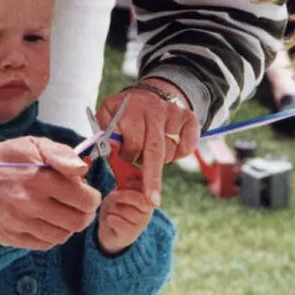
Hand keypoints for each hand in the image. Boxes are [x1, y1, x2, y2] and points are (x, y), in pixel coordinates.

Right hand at [0, 116, 99, 250]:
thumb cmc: (4, 158)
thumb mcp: (34, 145)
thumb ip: (62, 155)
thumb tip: (82, 170)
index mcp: (38, 179)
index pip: (85, 200)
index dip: (91, 197)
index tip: (86, 193)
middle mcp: (28, 204)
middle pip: (77, 222)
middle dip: (84, 214)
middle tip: (78, 205)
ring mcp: (17, 224)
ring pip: (61, 236)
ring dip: (67, 225)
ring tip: (59, 211)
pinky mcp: (8, 237)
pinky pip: (42, 244)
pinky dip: (49, 235)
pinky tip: (44, 221)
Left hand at [97, 79, 198, 202]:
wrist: (149, 94)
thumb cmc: (124, 113)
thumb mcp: (108, 116)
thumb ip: (105, 133)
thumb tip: (109, 148)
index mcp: (130, 107)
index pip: (132, 141)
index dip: (127, 155)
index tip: (123, 160)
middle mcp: (153, 108)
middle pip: (154, 150)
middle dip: (152, 179)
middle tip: (152, 201)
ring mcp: (173, 112)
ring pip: (168, 151)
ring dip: (159, 160)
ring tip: (149, 149)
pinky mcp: (189, 118)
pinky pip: (187, 146)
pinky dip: (180, 153)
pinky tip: (169, 146)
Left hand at [97, 185, 154, 253]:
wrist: (109, 230)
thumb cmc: (115, 206)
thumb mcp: (120, 190)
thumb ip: (126, 183)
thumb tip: (129, 173)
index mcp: (148, 197)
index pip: (148, 187)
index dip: (134, 184)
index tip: (124, 184)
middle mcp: (148, 211)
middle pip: (140, 200)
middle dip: (122, 195)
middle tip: (113, 197)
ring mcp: (141, 224)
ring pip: (124, 210)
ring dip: (112, 208)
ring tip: (112, 211)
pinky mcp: (131, 234)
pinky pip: (116, 221)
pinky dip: (109, 219)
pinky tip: (111, 221)